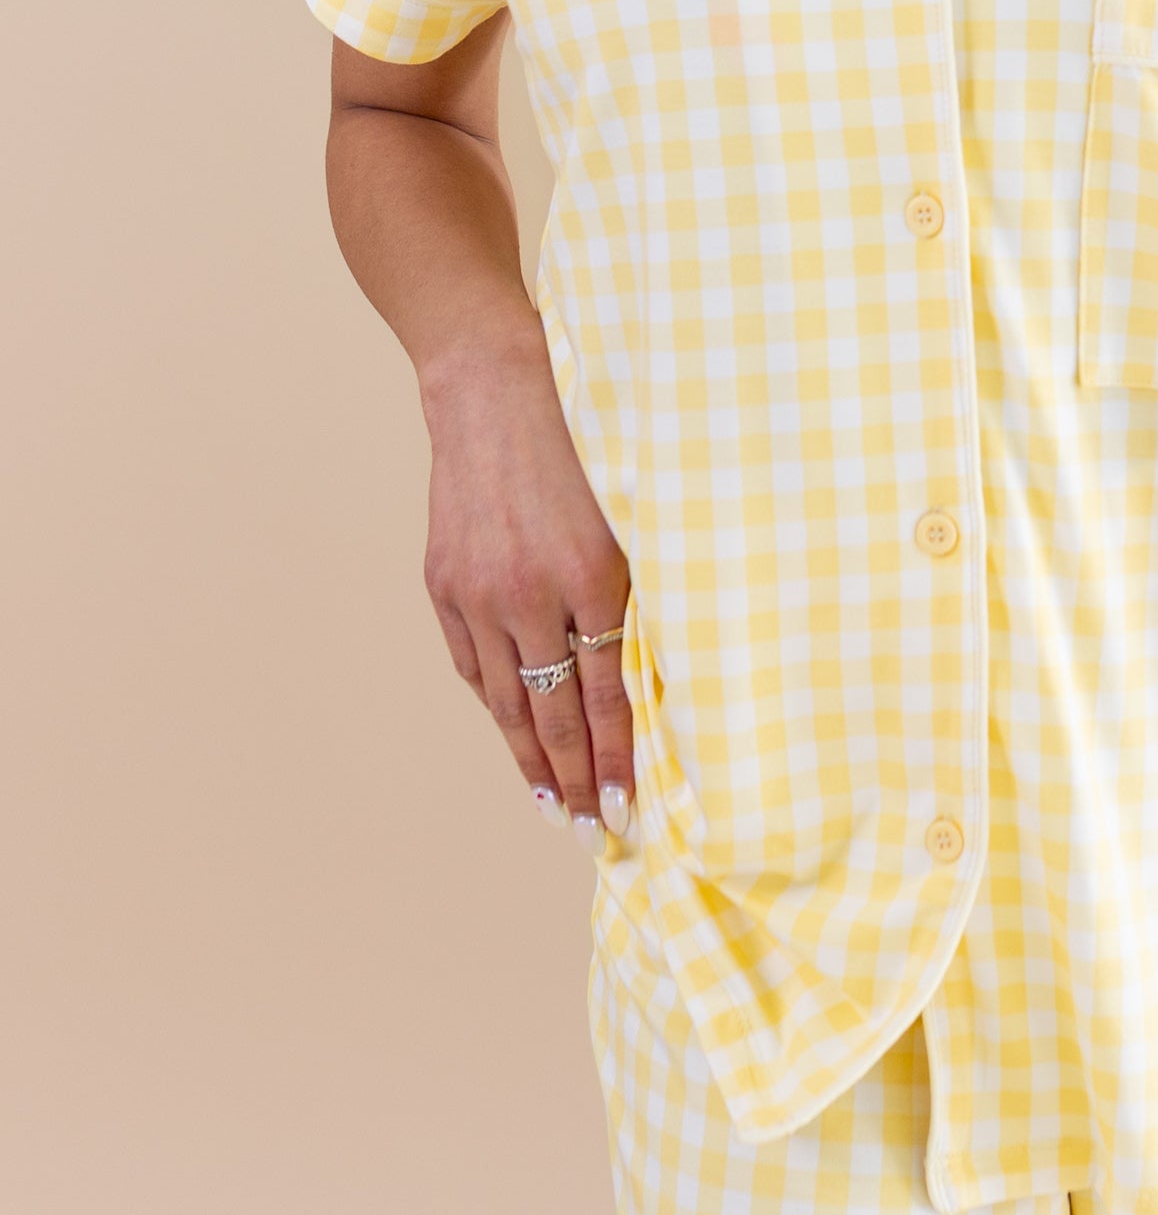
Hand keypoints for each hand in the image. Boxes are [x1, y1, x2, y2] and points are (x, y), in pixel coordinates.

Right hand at [418, 332, 634, 851]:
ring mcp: (478, 591)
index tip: (629, 807)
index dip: (619, 758)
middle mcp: (529, 593)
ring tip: (551, 806)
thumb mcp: (632, 506)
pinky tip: (511, 732)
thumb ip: (640, 586)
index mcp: (590, 573)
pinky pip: (472, 663)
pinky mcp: (444, 582)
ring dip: (530, 759)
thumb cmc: (583, 435)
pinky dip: (495, 703)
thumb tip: (657, 668)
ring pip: (507, 701)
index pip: (609, 695)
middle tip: (590, 831)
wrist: (492, 383)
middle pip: (554, 713)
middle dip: (574, 781)